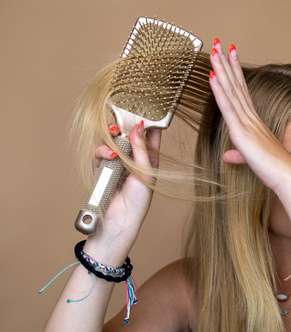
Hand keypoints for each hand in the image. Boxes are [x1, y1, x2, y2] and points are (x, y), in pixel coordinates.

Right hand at [87, 122, 161, 256]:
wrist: (119, 222)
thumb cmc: (138, 202)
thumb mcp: (146, 174)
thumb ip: (141, 150)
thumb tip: (138, 127)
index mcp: (149, 161)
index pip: (149, 138)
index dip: (149, 124)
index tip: (149, 109)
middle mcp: (132, 160)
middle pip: (128, 136)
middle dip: (125, 125)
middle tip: (125, 117)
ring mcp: (116, 164)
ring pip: (111, 142)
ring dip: (112, 136)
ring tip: (114, 134)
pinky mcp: (101, 169)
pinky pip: (99, 153)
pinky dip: (102, 151)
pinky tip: (109, 154)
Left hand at [209, 40, 290, 192]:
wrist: (287, 176)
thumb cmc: (274, 170)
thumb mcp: (251, 159)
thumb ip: (238, 155)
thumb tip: (227, 157)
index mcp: (254, 122)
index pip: (242, 92)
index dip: (235, 72)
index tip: (230, 55)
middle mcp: (250, 118)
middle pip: (236, 85)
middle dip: (227, 62)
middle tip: (220, 42)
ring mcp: (246, 122)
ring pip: (231, 90)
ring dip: (222, 68)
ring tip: (215, 49)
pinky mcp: (241, 132)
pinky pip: (228, 106)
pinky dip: (220, 89)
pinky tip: (212, 75)